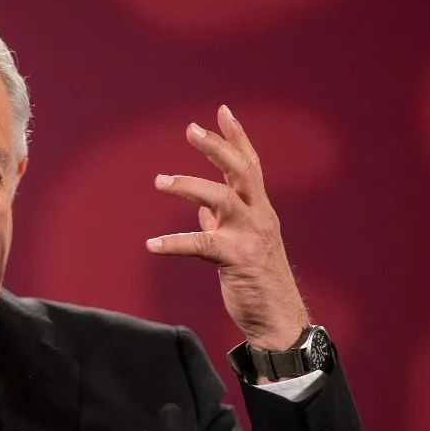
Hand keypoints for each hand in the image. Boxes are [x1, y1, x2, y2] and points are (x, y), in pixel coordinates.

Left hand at [146, 105, 309, 351]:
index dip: (237, 137)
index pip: (250, 165)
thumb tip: (202, 210)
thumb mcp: (241, 244)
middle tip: (191, 128)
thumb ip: (223, 223)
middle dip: (217, 147)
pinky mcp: (237, 260)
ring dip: (189, 186)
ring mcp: (250, 237)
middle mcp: (259, 217)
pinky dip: (175, 242)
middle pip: (242, 171)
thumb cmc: (258, 281)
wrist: (278, 320)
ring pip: (223, 199)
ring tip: (159, 180)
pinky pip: (203, 244)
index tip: (222, 110)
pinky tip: (152, 245)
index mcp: (259, 210)